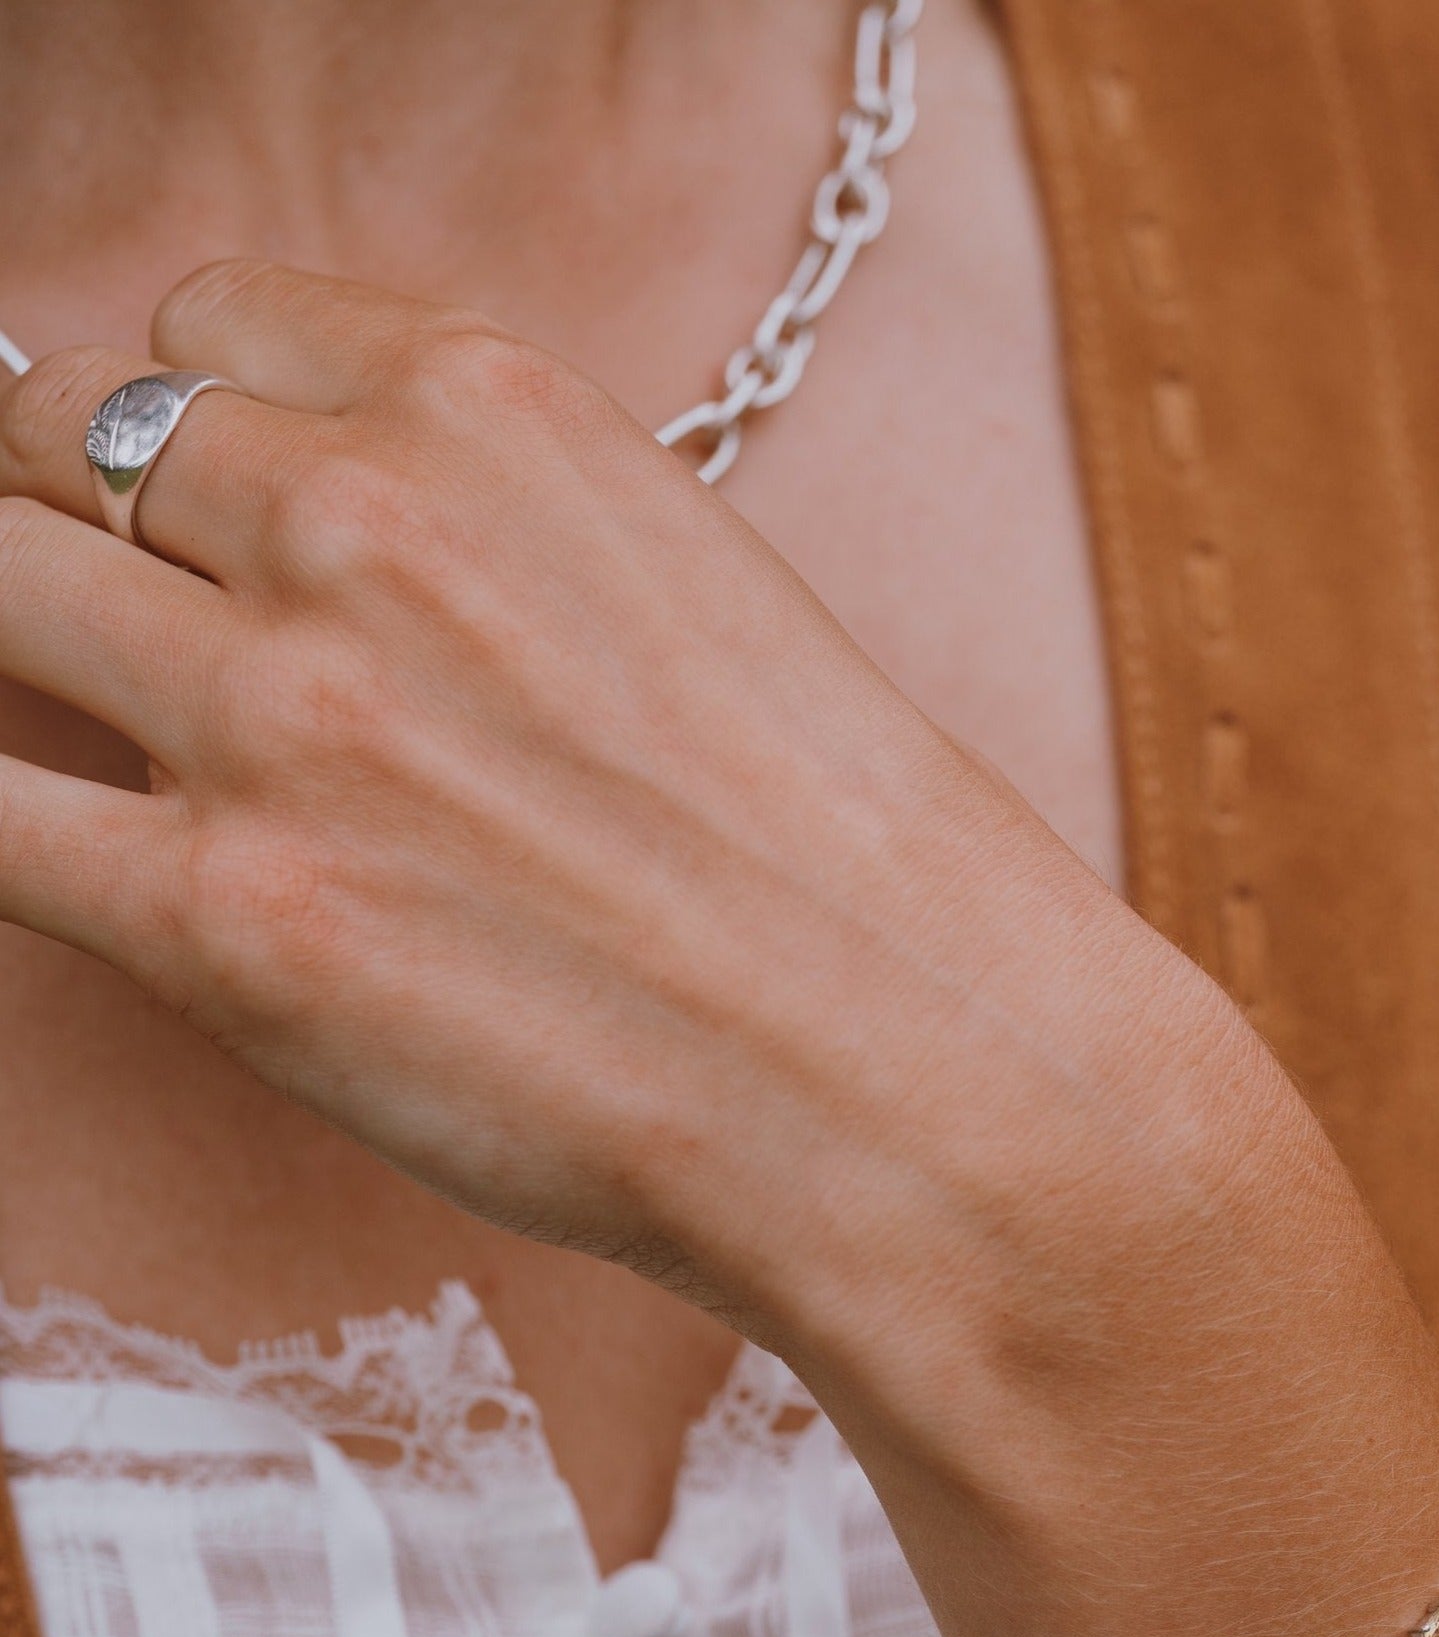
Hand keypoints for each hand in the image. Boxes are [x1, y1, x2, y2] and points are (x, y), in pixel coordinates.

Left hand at [0, 259, 1438, 1636]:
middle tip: (140, 662)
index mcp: (495, 408)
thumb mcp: (697, 597)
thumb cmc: (861, 889)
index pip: (206, 330)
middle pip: (62, 448)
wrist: (939, 1097)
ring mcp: (279, 719)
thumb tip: (331, 565)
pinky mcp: (230, 921)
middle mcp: (361, 523)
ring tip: (129, 768)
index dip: (184, 438)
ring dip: (29, 673)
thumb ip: (497, 540)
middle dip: (72, 542)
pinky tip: (76, 862)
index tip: (204, 531)